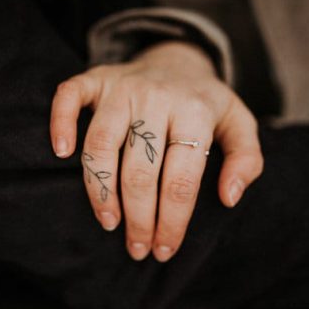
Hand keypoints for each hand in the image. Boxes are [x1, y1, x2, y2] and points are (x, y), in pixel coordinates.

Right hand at [50, 41, 262, 261]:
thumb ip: (246, 159)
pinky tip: (62, 154)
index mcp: (195, 112)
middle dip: (138, 219)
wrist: (178, 58)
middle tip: (137, 248)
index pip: (181, 180)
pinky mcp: (96, 78)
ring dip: (100, 190)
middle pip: (140, 170)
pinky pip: (69, 96)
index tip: (164, 249)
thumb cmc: (205, 104)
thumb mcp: (239, 125)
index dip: (172, 222)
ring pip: (101, 143)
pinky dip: (61, 123)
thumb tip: (229, 197)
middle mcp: (156, 97)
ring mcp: (122, 86)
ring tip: (109, 222)